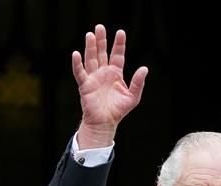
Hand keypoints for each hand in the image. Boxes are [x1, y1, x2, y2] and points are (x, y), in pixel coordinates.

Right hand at [72, 24, 148, 148]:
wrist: (105, 123)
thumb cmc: (118, 110)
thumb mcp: (133, 96)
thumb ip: (138, 82)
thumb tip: (144, 68)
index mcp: (115, 73)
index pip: (117, 55)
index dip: (119, 44)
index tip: (121, 32)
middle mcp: (103, 73)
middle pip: (102, 53)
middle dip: (101, 40)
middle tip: (100, 27)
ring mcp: (93, 77)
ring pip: (91, 59)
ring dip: (90, 47)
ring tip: (90, 35)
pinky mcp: (85, 85)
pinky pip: (80, 72)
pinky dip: (77, 64)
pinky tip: (76, 54)